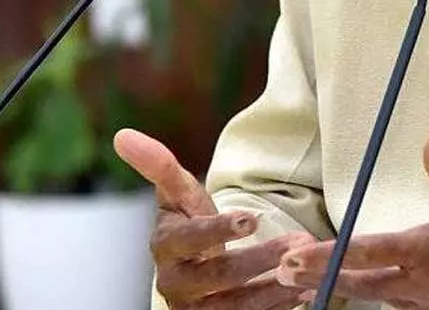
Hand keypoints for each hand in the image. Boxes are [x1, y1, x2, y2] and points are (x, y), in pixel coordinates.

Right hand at [114, 129, 315, 308]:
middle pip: (219, 275)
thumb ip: (159, 165)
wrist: (191, 265)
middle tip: (298, 241)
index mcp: (166, 246)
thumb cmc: (188, 222)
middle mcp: (174, 283)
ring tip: (305, 268)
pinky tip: (302, 293)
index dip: (219, 229)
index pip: (191, 238)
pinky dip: (276, 308)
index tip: (251, 218)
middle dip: (261, 259)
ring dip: (274, 288)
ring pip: (235, 306)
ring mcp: (194, 309)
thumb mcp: (178, 193)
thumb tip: (123, 135)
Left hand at [276, 128, 428, 309]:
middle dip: (319, 278)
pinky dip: (377, 300)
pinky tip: (358, 291)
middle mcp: (424, 283)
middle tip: (284, 272)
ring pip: (376, 299)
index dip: (327, 255)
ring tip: (306, 281)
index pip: (367, 251)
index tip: (296, 255)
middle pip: (359, 284)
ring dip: (344, 289)